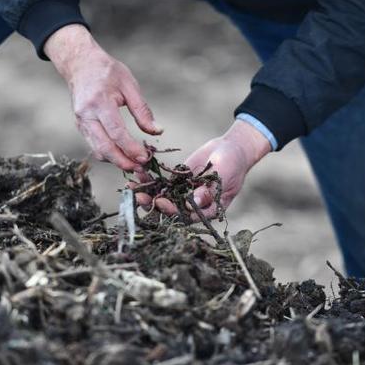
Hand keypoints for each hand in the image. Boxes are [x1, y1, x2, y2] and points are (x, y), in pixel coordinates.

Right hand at [45, 24, 162, 170]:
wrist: (80, 64)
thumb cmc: (107, 71)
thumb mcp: (129, 85)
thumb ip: (142, 110)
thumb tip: (157, 131)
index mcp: (99, 102)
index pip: (116, 132)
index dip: (131, 148)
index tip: (146, 157)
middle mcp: (86, 115)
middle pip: (104, 147)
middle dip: (123, 162)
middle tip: (141, 168)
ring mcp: (80, 122)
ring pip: (97, 150)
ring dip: (116, 161)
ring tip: (135, 165)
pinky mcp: (80, 127)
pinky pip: (94, 146)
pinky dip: (109, 154)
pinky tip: (123, 155)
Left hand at [133, 120, 271, 219]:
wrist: (231, 148)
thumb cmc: (234, 163)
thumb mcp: (224, 175)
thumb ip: (209, 189)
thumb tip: (193, 203)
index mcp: (208, 209)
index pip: (188, 216)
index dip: (173, 211)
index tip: (160, 202)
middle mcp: (194, 205)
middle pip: (171, 209)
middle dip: (153, 204)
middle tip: (138, 197)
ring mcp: (185, 193)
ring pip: (163, 197)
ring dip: (147, 193)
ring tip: (131, 187)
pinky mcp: (178, 182)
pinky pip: (163, 183)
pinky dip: (151, 180)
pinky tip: (138, 173)